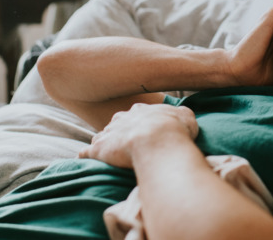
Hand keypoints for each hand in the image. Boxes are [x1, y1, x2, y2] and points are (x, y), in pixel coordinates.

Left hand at [79, 103, 198, 168]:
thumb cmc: (174, 129)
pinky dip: (86, 155)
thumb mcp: (185, 116)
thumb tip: (182, 116)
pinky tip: (86, 161)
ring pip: (101, 137)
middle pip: (116, 124)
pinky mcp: (98, 149)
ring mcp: (108, 133)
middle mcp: (122, 118)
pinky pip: (86, 152)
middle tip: (127, 145)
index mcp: (141, 111)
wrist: (158, 140)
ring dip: (103, 145)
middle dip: (119, 133)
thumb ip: (181, 115)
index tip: (142, 133)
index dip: (138, 124)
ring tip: (108, 157)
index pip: (135, 114)